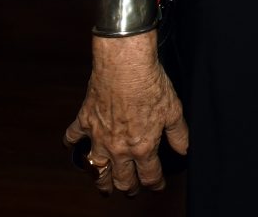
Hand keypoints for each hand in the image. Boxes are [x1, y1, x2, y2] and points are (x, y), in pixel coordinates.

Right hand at [63, 30, 188, 194]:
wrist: (125, 66)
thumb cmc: (151, 85)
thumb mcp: (174, 110)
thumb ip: (179, 135)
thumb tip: (186, 151)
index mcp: (142, 147)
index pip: (149, 176)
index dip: (155, 184)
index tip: (158, 186)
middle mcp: (118, 148)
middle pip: (121, 179)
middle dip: (128, 188)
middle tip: (132, 191)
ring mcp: (98, 137)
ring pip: (95, 169)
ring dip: (100, 180)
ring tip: (104, 187)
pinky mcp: (84, 121)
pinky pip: (72, 138)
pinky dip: (72, 144)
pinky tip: (73, 147)